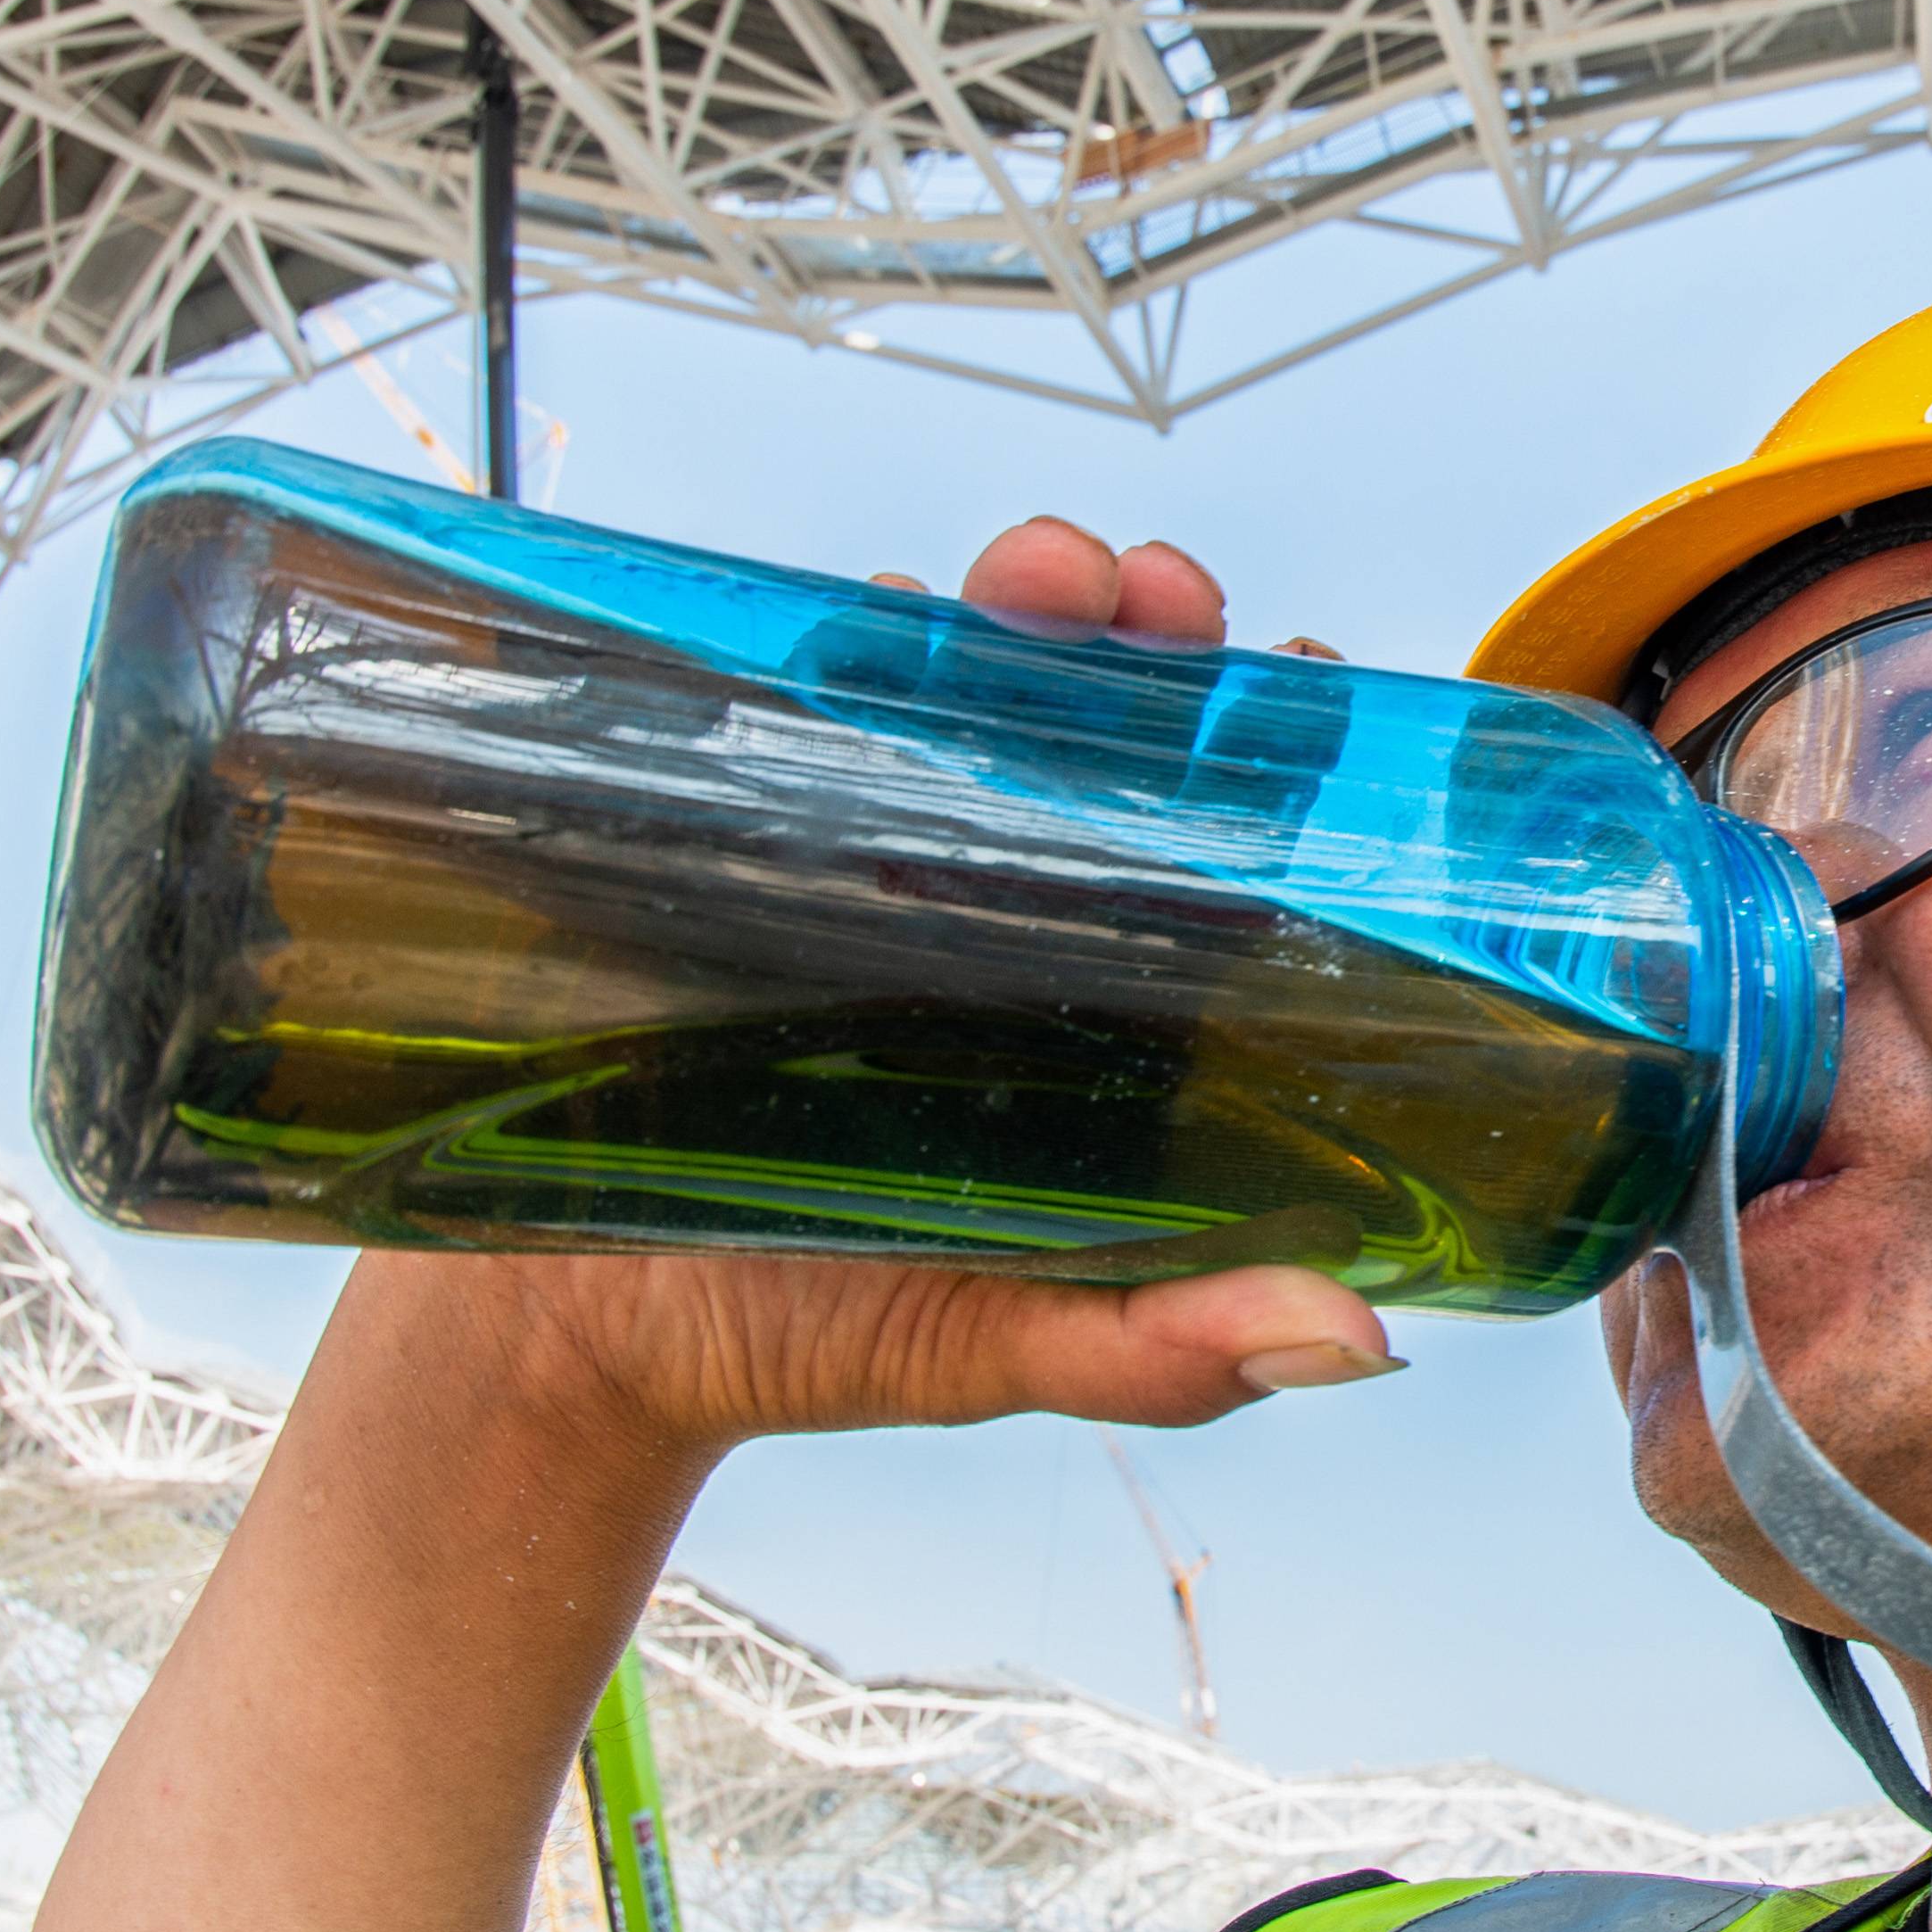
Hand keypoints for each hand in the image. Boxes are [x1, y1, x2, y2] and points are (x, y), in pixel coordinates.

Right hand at [477, 512, 1393, 1454]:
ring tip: (1035, 578)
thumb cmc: (819, 1334)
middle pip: (1102, 722)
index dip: (1275, 745)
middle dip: (1143, 630)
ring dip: (1003, 600)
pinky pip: (778, 703)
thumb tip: (1356, 1344)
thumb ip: (1165, 1354)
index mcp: (1105, 995)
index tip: (1311, 678)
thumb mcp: (1002, 1348)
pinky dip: (814, 638)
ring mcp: (865, 848)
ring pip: (955, 679)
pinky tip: (855, 614)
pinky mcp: (730, 832)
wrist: (575, 1341)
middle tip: (1154, 597)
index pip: (1222, 833)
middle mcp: (999, 896)